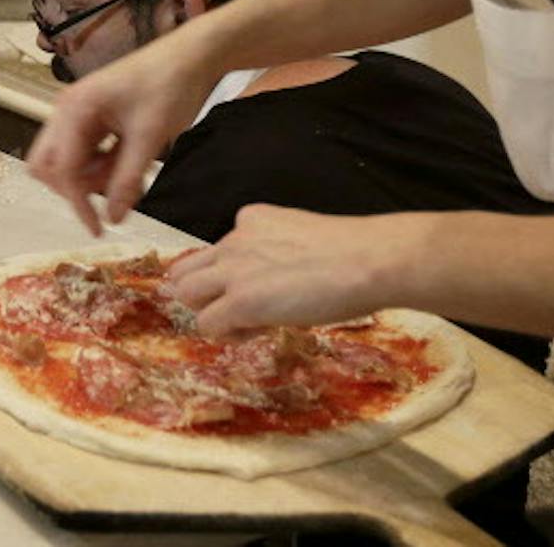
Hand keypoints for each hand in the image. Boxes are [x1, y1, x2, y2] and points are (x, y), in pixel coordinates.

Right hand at [25, 23, 223, 234]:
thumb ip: (127, 180)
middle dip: (74, 187)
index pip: (61, 168)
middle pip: (48, 164)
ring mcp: (78, 112)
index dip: (78, 202)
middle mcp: (68, 109)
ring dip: (91, 177)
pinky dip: (100, 166)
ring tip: (130, 174)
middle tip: (110, 194)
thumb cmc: (170, 85)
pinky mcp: (92, 117)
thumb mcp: (150, 136)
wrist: (192, 55)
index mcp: (75, 108)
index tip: (100, 228)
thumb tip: (113, 219)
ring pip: (65, 160)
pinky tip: (130, 162)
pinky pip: (83, 152)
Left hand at [165, 205, 403, 334]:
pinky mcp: (240, 300)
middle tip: (236, 312)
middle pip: (186, 270)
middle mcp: (233, 239)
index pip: (218, 251)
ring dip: (209, 313)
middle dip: (204, 294)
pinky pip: (208, 323)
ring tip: (245, 325)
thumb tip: (277, 281)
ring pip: (186, 294)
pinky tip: (258, 332)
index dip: (233, 276)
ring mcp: (233, 269)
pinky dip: (228, 334)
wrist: (368, 260)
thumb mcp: (301, 238)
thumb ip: (276, 252)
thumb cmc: (353, 253)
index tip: (264, 289)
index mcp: (250, 219)